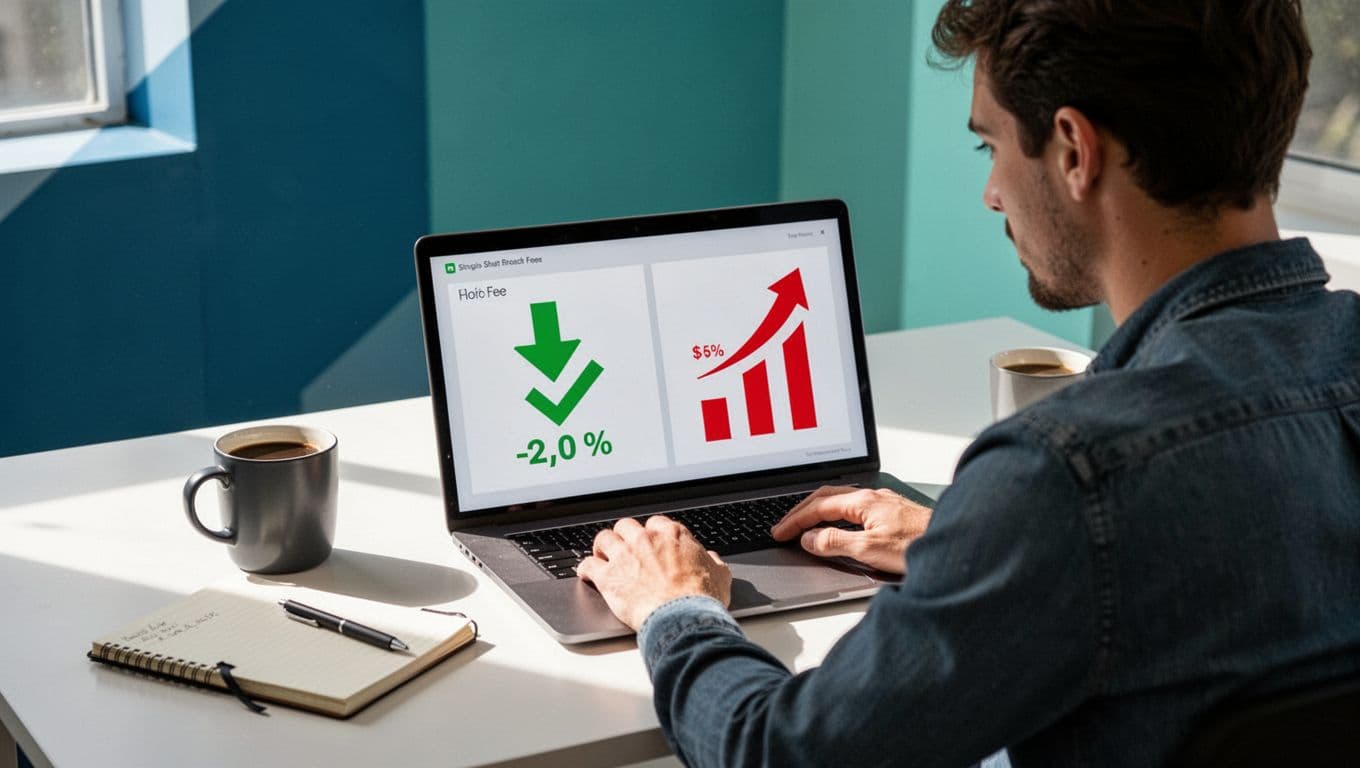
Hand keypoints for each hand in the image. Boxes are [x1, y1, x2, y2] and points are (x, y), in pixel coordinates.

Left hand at [577, 515, 732, 629]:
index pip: (656, 524)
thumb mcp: (719, 575)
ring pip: (604, 539)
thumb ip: (712, 562)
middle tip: (626, 549)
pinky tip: (587, 574)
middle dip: (625, 536)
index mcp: (672, 535)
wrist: (685, 618)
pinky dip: (586, 569)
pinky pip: (588, 565)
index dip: (652, 534)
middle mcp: (645, 540)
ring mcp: (625, 556)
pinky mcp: (608, 577)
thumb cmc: (702, 599)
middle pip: (626, 526)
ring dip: (603, 547)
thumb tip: (712, 560)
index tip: (651, 544)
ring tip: (602, 555)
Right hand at [770, 486, 931, 574]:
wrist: (955, 545)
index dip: (795, 520)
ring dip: (818, 510)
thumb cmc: (920, 546)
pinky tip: (839, 523)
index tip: (780, 532)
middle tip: (784, 527)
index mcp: (863, 501)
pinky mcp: (893, 512)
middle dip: (801, 511)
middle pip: (826, 497)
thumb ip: (835, 542)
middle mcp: (872, 496)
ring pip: (841, 500)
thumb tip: (810, 538)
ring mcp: (883, 502)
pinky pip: (854, 507)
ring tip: (804, 522)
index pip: (818, 506)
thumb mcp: (869, 549)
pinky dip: (836, 514)